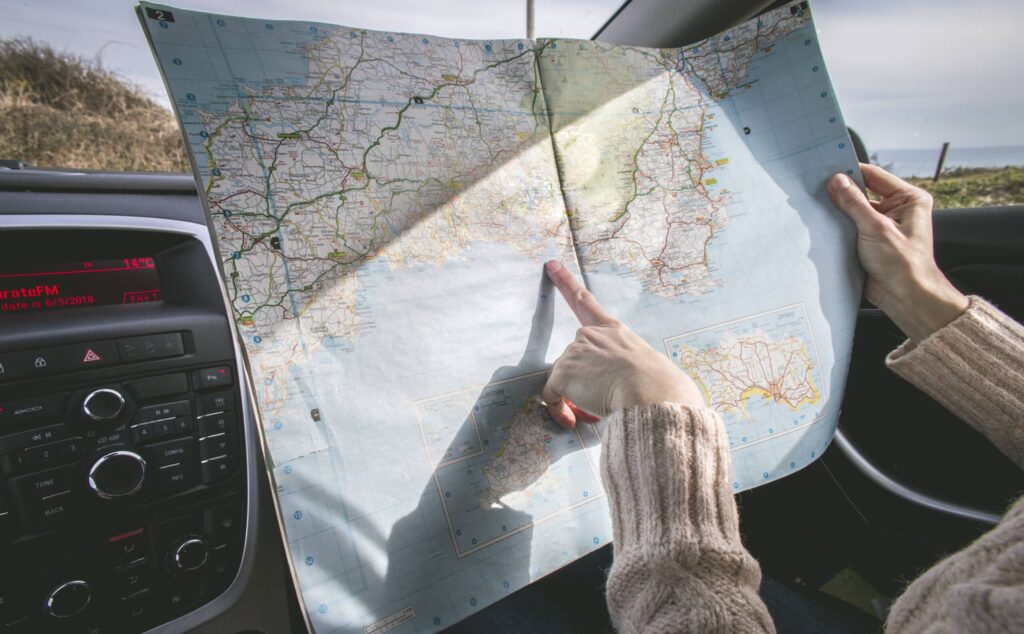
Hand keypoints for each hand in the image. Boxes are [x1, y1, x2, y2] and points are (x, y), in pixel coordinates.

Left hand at [541, 260, 703, 428]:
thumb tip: (621, 391)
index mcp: (614, 331)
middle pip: (573, 360)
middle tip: (597, 401)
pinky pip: (551, 396)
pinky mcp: (563, 371)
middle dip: (580, 381)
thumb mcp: (646, 367)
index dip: (566, 283)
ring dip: (575, 398)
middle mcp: (592, 335)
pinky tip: (572, 419)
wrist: (652, 393)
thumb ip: (627, 370)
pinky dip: (558, 410)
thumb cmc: (659, 387)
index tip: (551, 265)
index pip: (586, 303)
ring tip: (599, 410)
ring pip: (565, 381)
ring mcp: (575, 351)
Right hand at [828, 163, 967, 341]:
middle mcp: (897, 208)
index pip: (874, 176)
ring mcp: (883, 224)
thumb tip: (837, 181)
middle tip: (818, 188)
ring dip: (838, 210)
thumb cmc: (904, 265)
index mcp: (908, 198)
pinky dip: (838, 225)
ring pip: (854, 209)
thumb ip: (854, 203)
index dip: (850, 172)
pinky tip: (823, 224)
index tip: (827, 170)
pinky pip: (851, 225)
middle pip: (862, 191)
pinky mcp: (870, 239)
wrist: (906, 297)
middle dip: (841, 192)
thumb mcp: (876, 229)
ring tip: (818, 206)